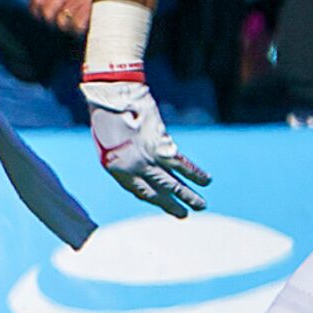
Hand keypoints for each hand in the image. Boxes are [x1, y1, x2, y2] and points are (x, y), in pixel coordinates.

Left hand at [20, 0, 94, 32]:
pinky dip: (76, 28)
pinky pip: (79, 25)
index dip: (33, 7)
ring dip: (60, 24)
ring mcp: (79, 0)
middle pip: (48, 11)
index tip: (35, 10)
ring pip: (62, 20)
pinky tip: (76, 26)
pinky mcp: (91, 7)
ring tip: (62, 22)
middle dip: (46, 16)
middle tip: (48, 17)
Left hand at [83, 77, 209, 215]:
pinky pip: (182, 165)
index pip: (137, 190)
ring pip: (172, 183)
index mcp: (115, 168)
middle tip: (184, 215)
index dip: (152, 198)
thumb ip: (123, 155)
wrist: (111, 96)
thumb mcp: (108, 141)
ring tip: (202, 205)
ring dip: (189, 195)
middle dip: (171, 205)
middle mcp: (131, 168)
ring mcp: (146, 159)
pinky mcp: (160, 146)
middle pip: (156, 192)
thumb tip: (137, 162)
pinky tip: (206, 181)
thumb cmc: (106, 116)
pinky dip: (195, 173)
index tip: (162, 203)